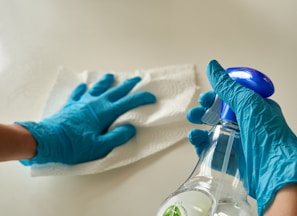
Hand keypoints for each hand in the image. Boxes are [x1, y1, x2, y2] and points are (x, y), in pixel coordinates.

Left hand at [16, 74, 155, 164]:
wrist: (48, 140)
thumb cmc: (74, 146)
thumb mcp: (99, 147)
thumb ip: (117, 137)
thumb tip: (130, 128)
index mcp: (105, 113)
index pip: (128, 102)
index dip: (141, 98)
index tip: (151, 96)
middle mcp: (95, 103)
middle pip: (115, 91)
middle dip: (128, 84)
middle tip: (137, 78)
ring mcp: (82, 102)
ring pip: (97, 88)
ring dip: (106, 81)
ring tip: (111, 75)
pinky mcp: (71, 105)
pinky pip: (79, 93)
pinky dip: (83, 89)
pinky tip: (84, 86)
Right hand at [187, 60, 296, 214]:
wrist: (276, 173)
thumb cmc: (268, 136)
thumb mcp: (248, 103)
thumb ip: (227, 86)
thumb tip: (212, 65)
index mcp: (253, 109)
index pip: (229, 98)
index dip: (214, 97)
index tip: (204, 98)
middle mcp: (245, 125)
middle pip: (218, 116)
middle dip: (203, 114)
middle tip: (194, 114)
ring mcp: (238, 143)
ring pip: (212, 134)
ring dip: (199, 131)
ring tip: (193, 132)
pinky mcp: (231, 160)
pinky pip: (212, 151)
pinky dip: (202, 147)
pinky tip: (197, 143)